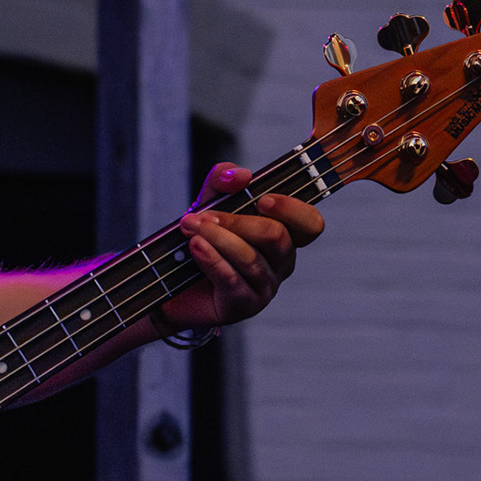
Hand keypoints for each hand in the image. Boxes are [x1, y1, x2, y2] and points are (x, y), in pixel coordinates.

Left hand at [155, 163, 323, 332]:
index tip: (262, 199)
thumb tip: (242, 175)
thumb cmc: (201, 238)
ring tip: (189, 227)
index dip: (292, 209)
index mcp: (283, 235)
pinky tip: (195, 247)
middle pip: (276, 236)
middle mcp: (281, 262)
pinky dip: (212, 260)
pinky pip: (233, 281)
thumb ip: (223, 181)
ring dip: (217, 238)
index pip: (310, 223)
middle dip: (237, 221)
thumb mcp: (209, 201)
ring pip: (251, 258)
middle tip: (202, 216)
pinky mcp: (244, 306)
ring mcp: (265, 287)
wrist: (171, 279)